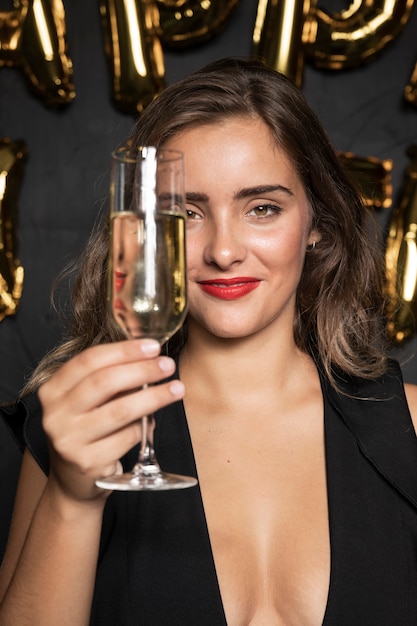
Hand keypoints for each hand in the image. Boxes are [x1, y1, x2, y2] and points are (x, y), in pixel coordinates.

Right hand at [38, 339, 184, 502]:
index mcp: (53, 390)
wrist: (74, 481)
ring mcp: (69, 440)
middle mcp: (55, 414)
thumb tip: (150, 357)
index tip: (152, 346)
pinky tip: (153, 422)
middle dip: (142, 370)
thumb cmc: (87, 431)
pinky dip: (145, 427)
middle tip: (167, 366)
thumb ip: (110, 380)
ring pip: (120, 410)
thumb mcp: (87, 402)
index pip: (89, 360)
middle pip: (104, 382)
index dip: (124, 350)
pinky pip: (127, 437)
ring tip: (177, 389)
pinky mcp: (88, 463)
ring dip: (154, 397)